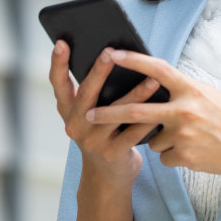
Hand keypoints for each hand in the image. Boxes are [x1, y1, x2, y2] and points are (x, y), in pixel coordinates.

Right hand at [50, 41, 161, 191]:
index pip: (58, 84)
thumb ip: (98, 94)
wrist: (108, 177)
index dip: (58, 63)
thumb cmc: (105, 135)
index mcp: (69, 111)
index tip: (61, 42)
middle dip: (98, 72)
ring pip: (115, 113)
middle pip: (86, 94)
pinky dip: (149, 119)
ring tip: (152, 79)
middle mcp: (75, 125)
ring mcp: (92, 141)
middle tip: (109, 52)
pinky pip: (133, 133)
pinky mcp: (111, 154)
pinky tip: (163, 108)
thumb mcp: (93, 115)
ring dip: (136, 94)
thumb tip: (118, 57)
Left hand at [82, 50, 220, 182]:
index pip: (157, 71)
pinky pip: (163, 156)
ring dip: (159, 139)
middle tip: (89, 113)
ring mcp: (184, 135)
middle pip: (137, 112)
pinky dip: (172, 155)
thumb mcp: (207, 95)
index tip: (111, 54)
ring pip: (151, 138)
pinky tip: (193, 151)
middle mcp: (186, 111)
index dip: (133, 61)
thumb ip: (180, 90)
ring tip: (188, 138)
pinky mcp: (184, 157)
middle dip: (109, 113)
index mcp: (191, 90)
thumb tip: (150, 83)